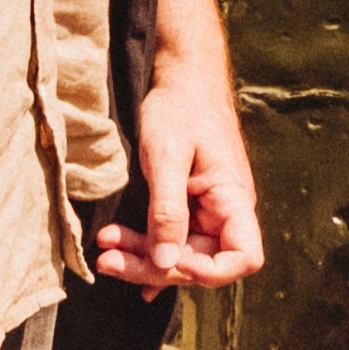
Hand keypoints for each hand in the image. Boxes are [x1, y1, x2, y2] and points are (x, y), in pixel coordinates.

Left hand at [115, 48, 267, 289]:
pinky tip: (121, 259)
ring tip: (104, 251)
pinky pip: (170, 240)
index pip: (244, 257)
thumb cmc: (180, 108)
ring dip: (141, 258)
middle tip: (110, 259)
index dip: (209, 271)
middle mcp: (224, 211)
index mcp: (233, 199)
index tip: (169, 259)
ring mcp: (205, 211)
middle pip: (200, 264)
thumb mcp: (167, 157)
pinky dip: (145, 252)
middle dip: (156, 268)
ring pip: (178, 255)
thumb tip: (165, 264)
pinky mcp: (187, 206)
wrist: (181, 78)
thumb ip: (168, 212)